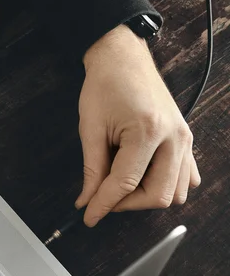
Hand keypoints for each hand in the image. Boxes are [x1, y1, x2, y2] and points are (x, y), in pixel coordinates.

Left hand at [75, 24, 200, 226]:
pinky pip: (186, 177)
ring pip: (175, 192)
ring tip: (120, 185)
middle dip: (126, 204)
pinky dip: (165, 185)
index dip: (104, 204)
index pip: (125, 183)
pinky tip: (144, 178)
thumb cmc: (104, 85)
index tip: (89, 216)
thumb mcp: (90, 128)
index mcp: (147, 131)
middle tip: (102, 199)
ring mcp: (184, 138)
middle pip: (157, 195)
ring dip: (146, 197)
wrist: (122, 58)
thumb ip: (92, 169)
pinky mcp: (186, 138)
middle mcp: (173, 137)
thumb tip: (88, 200)